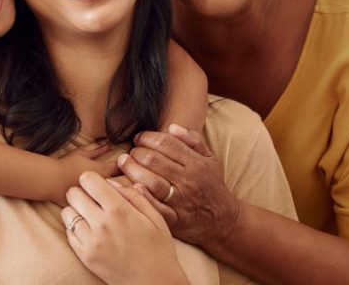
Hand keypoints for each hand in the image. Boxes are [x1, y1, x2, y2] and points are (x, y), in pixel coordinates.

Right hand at [51, 141, 119, 204]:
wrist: (51, 181)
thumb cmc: (66, 165)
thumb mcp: (82, 153)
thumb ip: (97, 149)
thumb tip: (108, 144)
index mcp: (103, 170)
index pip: (120, 167)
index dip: (124, 165)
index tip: (123, 164)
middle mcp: (103, 184)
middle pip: (122, 184)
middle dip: (124, 182)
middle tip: (125, 180)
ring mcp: (97, 197)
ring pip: (114, 197)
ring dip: (116, 194)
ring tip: (117, 192)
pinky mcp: (90, 206)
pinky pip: (102, 206)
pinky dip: (105, 204)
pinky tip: (104, 205)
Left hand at [62, 172, 189, 284]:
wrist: (155, 283)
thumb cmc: (159, 250)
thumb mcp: (155, 218)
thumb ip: (135, 196)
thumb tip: (114, 183)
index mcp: (119, 210)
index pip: (88, 180)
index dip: (92, 180)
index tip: (98, 186)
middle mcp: (101, 224)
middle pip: (73, 194)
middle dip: (82, 193)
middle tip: (94, 201)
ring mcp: (90, 241)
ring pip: (67, 212)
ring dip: (77, 210)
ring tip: (91, 217)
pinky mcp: (85, 256)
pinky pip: (68, 233)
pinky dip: (76, 228)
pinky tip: (90, 231)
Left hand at [118, 124, 240, 245]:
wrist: (224, 220)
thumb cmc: (212, 185)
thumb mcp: (210, 159)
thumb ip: (193, 141)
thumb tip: (171, 127)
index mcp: (196, 163)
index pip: (166, 143)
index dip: (147, 137)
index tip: (139, 138)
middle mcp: (188, 180)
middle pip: (154, 160)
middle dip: (136, 152)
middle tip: (130, 153)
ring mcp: (181, 201)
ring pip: (151, 181)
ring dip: (132, 170)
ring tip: (124, 164)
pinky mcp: (175, 219)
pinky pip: (155, 208)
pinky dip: (142, 197)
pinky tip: (131, 188)